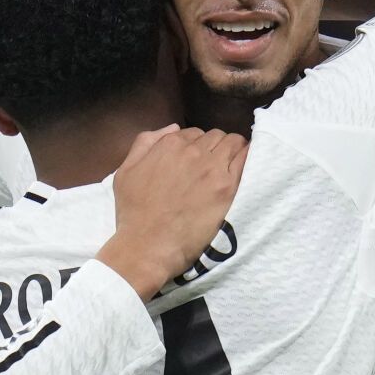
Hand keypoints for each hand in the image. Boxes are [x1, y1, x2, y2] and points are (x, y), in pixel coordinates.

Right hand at [95, 126, 248, 297]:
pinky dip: (248, 159)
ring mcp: (213, 168)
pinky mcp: (228, 187)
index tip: (197, 162)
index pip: (194, 133)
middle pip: (216, 136)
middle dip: (216, 148)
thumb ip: (145, 143)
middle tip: (213, 168)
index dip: (197, 146)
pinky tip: (247, 168)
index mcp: (169, 144)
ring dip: (234, 151)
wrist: (148, 246)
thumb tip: (173, 128)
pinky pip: (246, 160)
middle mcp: (193, 151)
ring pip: (234, 143)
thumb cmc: (133, 212)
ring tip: (231, 168)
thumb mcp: (126, 171)